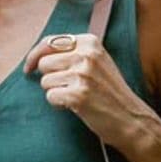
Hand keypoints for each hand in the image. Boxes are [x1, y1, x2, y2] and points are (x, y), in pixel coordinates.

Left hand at [22, 31, 154, 152]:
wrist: (131, 119)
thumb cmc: (109, 92)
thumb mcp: (97, 62)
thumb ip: (72, 53)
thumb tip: (37, 54)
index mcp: (90, 43)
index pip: (49, 42)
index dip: (35, 55)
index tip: (29, 67)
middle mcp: (86, 55)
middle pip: (44, 63)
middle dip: (50, 78)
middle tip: (68, 87)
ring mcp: (82, 75)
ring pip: (45, 81)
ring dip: (55, 92)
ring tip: (76, 96)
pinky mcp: (78, 95)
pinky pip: (50, 97)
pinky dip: (58, 104)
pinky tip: (75, 106)